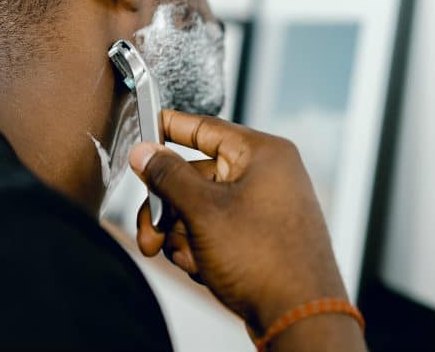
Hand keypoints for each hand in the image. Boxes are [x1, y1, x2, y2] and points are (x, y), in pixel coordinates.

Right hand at [129, 110, 349, 334]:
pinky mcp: (257, 236)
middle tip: (150, 232)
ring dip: (180, 234)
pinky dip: (199, 247)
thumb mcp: (203, 211)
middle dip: (166, 209)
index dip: (170, 127)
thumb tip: (144, 152)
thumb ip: (167, 176)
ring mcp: (261, 207)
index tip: (146, 126)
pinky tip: (201, 267)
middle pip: (193, 177)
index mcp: (261, 155)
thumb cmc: (266, 260)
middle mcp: (264, 176)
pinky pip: (213, 229)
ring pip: (198, 208)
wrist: (299, 317)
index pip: (205, 127)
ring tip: (183, 257)